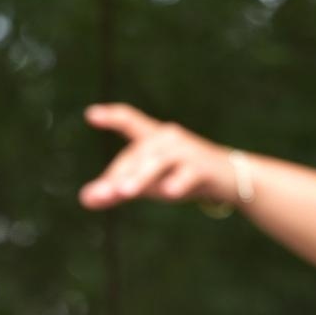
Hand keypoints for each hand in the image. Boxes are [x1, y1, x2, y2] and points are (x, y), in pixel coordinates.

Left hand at [80, 104, 234, 209]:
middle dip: (117, 176)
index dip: (112, 117)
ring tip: (124, 192)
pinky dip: (178, 183)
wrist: (231, 179)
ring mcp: (186, 152)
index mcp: (153, 138)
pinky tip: (169, 192)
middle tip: (99, 194)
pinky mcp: (203, 168)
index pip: (130, 121)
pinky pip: (187, 175)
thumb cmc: (182, 176)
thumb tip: (84, 199)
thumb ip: (117, 190)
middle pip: (137, 155)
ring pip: (158, 164)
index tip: (91, 115)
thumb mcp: (148, 183)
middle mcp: (168, 139)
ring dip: (140, 178)